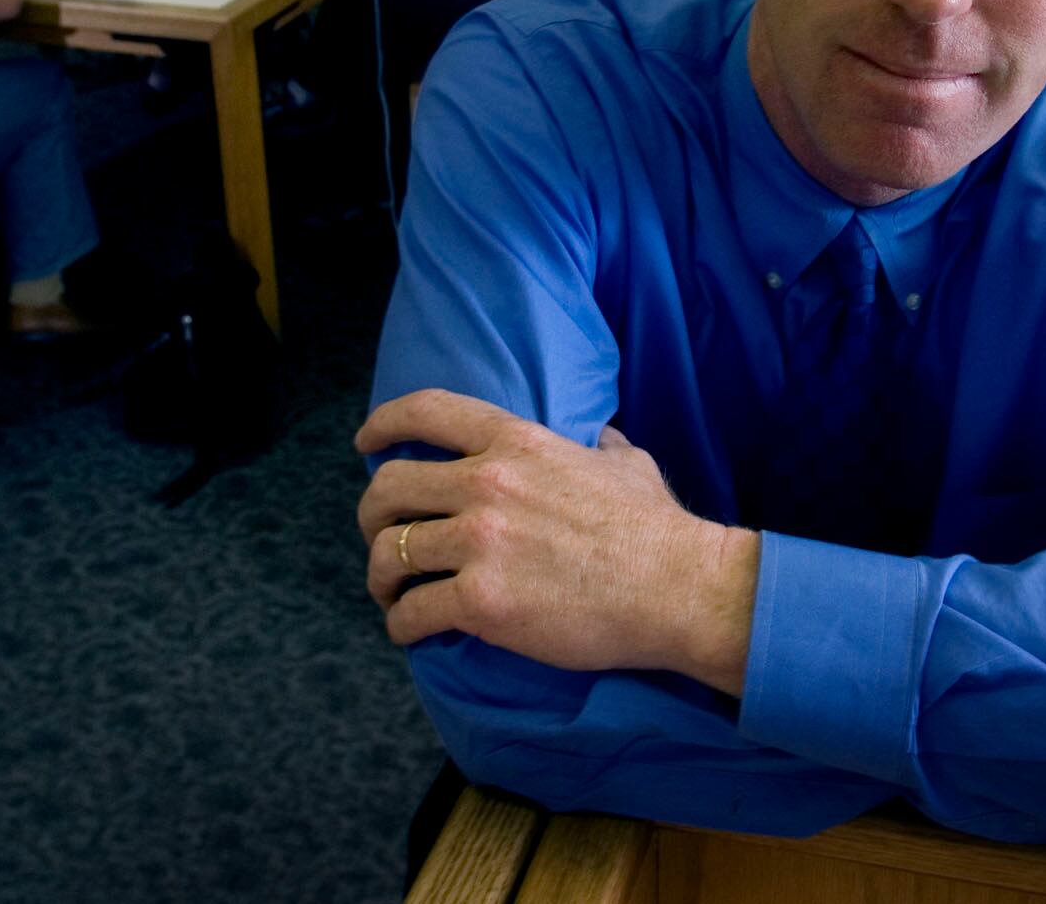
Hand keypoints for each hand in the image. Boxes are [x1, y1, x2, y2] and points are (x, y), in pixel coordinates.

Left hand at [355, 389, 757, 694]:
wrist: (678, 589)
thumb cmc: (657, 529)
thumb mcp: (624, 461)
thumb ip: (595, 443)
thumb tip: (596, 436)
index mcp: (517, 441)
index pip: (426, 413)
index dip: (383, 424)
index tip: (366, 443)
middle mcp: (487, 483)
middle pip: (389, 489)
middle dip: (371, 517)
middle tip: (382, 539)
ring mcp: (481, 542)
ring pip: (390, 552)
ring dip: (382, 577)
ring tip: (393, 593)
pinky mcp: (481, 602)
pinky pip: (411, 612)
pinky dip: (401, 625)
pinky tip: (411, 632)